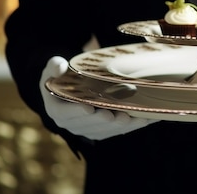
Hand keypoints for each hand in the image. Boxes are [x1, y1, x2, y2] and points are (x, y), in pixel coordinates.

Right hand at [39, 56, 157, 139]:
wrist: (72, 84)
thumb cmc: (62, 75)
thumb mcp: (54, 67)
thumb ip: (54, 65)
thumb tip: (59, 67)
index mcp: (56, 110)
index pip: (65, 113)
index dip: (77, 112)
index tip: (89, 107)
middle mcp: (70, 124)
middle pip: (87, 125)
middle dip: (104, 121)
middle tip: (117, 115)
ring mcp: (86, 129)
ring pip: (103, 130)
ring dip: (118, 126)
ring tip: (131, 118)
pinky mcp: (100, 130)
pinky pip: (114, 131)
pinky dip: (128, 127)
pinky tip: (142, 119)